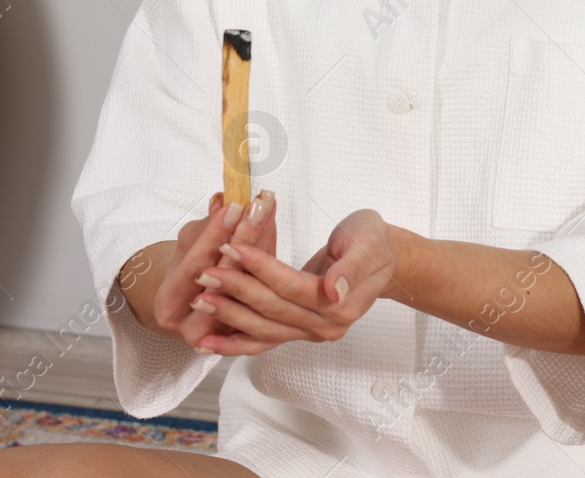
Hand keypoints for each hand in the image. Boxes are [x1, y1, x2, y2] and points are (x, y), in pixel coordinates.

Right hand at [154, 189, 276, 347]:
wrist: (190, 300)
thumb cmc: (188, 269)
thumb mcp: (189, 245)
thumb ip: (206, 226)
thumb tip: (224, 200)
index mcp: (170, 303)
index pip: (195, 264)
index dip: (216, 233)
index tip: (233, 205)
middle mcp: (193, 324)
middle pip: (226, 278)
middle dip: (245, 236)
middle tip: (258, 205)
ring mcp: (224, 334)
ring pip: (249, 286)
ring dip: (261, 244)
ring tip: (268, 211)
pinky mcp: (246, 333)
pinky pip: (262, 289)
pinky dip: (268, 258)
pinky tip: (272, 230)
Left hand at [192, 208, 409, 355]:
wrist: (384, 258)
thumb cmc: (374, 242)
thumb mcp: (368, 243)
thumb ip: (350, 268)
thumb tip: (333, 291)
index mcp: (342, 305)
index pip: (291, 287)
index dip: (260, 267)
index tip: (232, 246)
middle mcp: (326, 327)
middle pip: (272, 310)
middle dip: (236, 290)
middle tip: (204, 273)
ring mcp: (312, 332)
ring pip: (263, 329)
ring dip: (230, 315)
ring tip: (200, 298)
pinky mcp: (299, 330)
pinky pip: (264, 341)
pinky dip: (236, 343)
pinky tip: (209, 342)